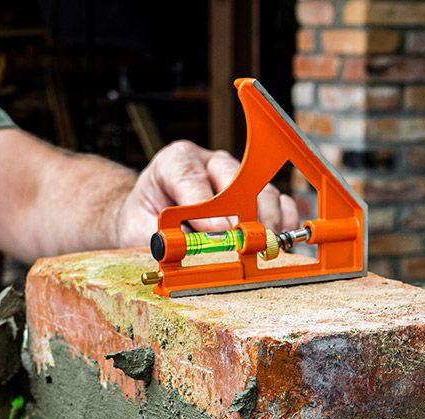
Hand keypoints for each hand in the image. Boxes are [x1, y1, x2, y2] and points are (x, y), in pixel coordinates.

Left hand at [115, 140, 300, 247]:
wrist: (147, 220)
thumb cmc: (145, 222)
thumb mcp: (141, 228)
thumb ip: (163, 236)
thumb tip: (190, 249)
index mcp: (176, 162)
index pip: (191, 175)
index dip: (205, 205)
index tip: (215, 232)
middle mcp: (209, 163)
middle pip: (235, 178)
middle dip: (242, 213)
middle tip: (246, 242)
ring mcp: (236, 176)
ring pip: (261, 189)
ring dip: (266, 220)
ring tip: (263, 247)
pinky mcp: (255, 193)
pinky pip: (279, 200)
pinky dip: (284, 220)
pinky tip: (279, 240)